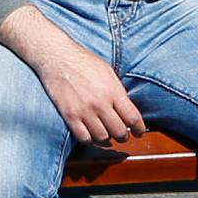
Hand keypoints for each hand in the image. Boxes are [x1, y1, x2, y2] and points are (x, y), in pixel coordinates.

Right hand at [7, 18, 145, 144]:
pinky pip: (83, 138)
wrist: (58, 57)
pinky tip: (91, 134)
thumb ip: (118, 91)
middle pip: (119, 132)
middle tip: (122, 135)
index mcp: (113, 91)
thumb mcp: (108, 72)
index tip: (139, 132)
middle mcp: (100, 103)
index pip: (132, 118)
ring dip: (107, 139)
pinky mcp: (70, 116)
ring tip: (106, 135)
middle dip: (124, 136)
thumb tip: (126, 109)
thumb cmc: (84, 61)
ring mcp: (84, 111)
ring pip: (102, 137)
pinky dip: (90, 140)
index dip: (139, 129)